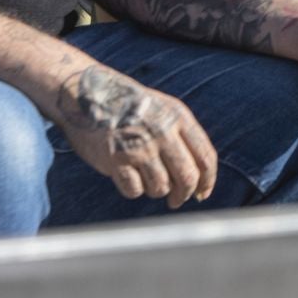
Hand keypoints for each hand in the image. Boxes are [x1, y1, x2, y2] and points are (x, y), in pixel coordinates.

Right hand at [53, 65, 218, 208]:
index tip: (202, 193)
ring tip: (146, 177)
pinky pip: (135, 190)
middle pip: (187, 177)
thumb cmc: (131, 109)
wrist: (89, 96)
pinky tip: (127, 175)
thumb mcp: (164, 111)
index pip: (205, 157)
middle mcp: (162, 131)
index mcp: (178, 117)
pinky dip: (134, 189)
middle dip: (184, 194)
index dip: (207, 180)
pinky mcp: (115, 160)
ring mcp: (139, 146)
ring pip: (161, 187)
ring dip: (156, 190)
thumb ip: (184, 139)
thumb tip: (199, 184)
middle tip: (177, 201)